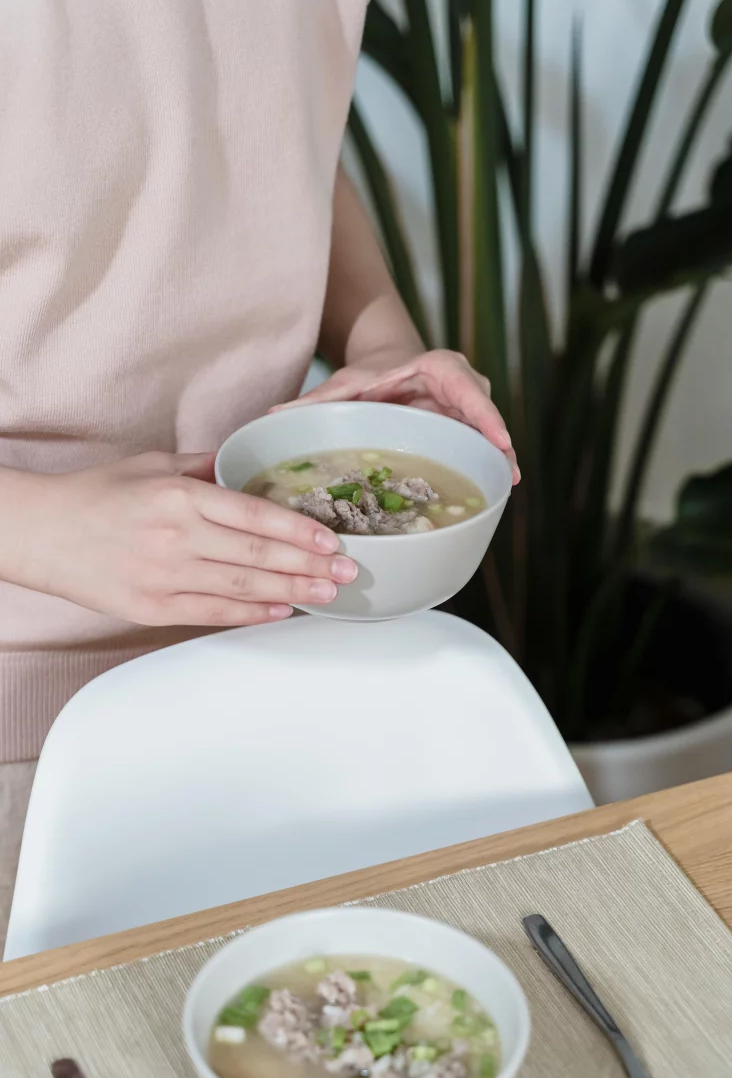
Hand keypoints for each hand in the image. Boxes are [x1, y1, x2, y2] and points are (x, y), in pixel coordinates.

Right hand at [2, 452, 357, 626]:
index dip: (299, 530)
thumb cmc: (96, 494)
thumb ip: (204, 467)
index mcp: (179, 496)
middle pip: (258, 555)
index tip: (332, 538)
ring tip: (327, 594)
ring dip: (291, 592)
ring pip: (242, 588)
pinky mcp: (150, 608)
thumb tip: (249, 464)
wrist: (39, 532)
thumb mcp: (152, 465)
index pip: (254, 515)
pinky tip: (280, 610)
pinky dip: (250, 613)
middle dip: (310, 565)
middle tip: (347, 572)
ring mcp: (164, 576)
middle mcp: (176, 536)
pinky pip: (212, 613)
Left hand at [272, 349, 520, 483]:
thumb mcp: (344, 386)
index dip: (485, 414)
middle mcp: (462, 386)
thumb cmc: (367, 376)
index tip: (498, 438)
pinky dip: (484, 465)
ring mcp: (468, 409)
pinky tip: (491, 489)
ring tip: (506, 486)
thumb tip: (271, 417)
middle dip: (499, 444)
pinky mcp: (467, 427)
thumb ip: (315, 401)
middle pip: (486, 415)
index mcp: (438, 369)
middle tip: (508, 474)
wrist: (385, 371)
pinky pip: (479, 446)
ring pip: (488, 435)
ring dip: (497, 459)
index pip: (468, 389)